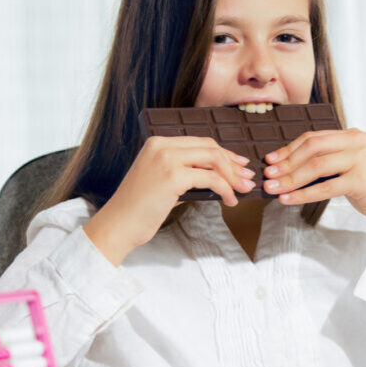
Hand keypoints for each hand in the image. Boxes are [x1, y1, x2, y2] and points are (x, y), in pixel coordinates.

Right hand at [85, 136, 255, 264]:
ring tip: (243, 190)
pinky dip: (225, 189)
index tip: (239, 164)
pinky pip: (210, 178)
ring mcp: (166, 159)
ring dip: (233, 176)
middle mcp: (161, 145)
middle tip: (247, 178)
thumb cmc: (139, 209)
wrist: (118, 225)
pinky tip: (229, 201)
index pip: (200, 141)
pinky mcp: (172, 176)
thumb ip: (184, 174)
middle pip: (210, 147)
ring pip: (213, 159)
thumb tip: (217, 176)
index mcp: (157, 143)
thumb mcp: (162, 183)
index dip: (224, 153)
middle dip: (233, 163)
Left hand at [263, 129, 365, 249]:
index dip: (288, 149)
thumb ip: (329, 162)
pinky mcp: (362, 180)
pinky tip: (288, 199)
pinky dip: (303, 194)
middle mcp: (358, 142)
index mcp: (353, 136)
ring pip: (316, 166)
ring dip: (290, 179)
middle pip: (312, 148)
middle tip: (267, 176)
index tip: (270, 160)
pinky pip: (325, 186)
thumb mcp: (351, 169)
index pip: (313, 138)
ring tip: (273, 189)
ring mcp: (362, 159)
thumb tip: (290, 167)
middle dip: (286, 163)